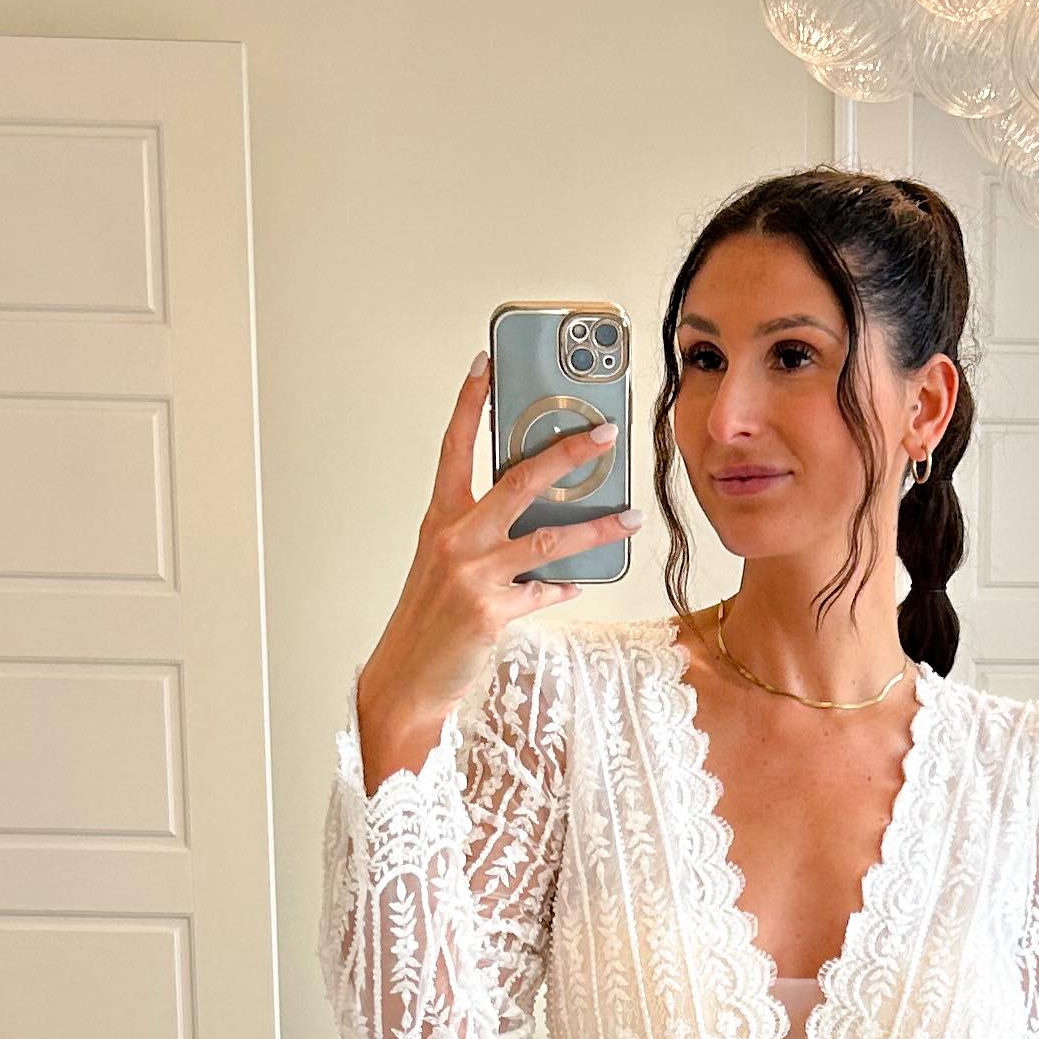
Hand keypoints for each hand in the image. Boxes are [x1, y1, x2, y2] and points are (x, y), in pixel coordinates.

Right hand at [352, 352, 638, 778]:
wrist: (407, 676)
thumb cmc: (430, 618)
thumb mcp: (445, 562)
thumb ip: (484, 534)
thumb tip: (541, 517)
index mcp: (440, 518)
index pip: (455, 447)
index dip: (470, 403)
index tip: (486, 363)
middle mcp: (455, 538)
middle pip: (521, 479)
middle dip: (569, 453)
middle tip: (606, 434)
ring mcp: (472, 574)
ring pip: (550, 538)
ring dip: (598, 529)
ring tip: (631, 519)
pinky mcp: (490, 611)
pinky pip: (544, 590)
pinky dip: (563, 586)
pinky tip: (577, 584)